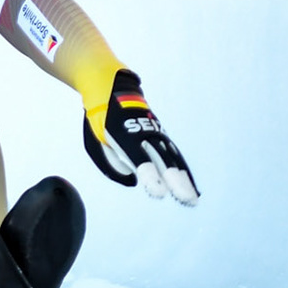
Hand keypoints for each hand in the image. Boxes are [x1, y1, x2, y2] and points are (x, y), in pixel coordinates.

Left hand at [83, 69, 198, 203]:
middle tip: (187, 200)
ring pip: (173, 157)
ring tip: (192, 199)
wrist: (112, 88)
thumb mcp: (95, 140)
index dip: (151, 177)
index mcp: (124, 136)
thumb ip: (111, 163)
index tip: (160, 193)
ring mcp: (155, 132)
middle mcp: (144, 133)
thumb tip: (134, 180)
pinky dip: (183, 170)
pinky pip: (174, 153)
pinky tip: (189, 185)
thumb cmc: (100, 118)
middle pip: (163, 159)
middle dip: (176, 180)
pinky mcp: (161, 134)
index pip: (140, 160)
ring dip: (184, 178)